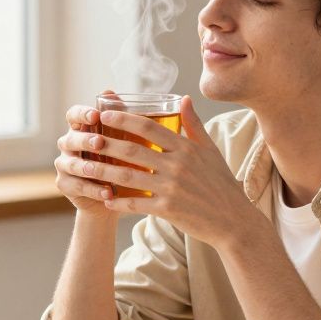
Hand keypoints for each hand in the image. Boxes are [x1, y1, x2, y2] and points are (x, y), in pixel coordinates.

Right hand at [53, 92, 116, 218]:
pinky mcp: (65, 185)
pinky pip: (76, 186)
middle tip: (100, 142)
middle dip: (85, 140)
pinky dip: (93, 190)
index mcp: (80, 128)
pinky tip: (108, 193)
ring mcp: (64, 165)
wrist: (114, 194)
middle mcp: (68, 144)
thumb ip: (118, 116)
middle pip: (70, 138)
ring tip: (102, 170)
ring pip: (71, 164)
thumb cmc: (120, 159)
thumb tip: (111, 92)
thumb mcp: (124, 137)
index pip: (73, 115)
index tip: (95, 116)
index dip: (82, 114)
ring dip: (87, 167)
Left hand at [72, 96, 260, 246]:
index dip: (124, 119)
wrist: (233, 220)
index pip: (149, 126)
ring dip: (105, 172)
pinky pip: (136, 204)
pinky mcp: (168, 210)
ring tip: (87, 167)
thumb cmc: (221, 184)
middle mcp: (178, 165)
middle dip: (106, 143)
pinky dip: (118, 202)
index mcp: (186, 148)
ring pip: (129, 177)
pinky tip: (105, 199)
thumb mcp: (210, 150)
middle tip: (88, 139)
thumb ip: (194, 124)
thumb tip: (184, 98)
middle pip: (133, 150)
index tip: (105, 115)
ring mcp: (172, 188)